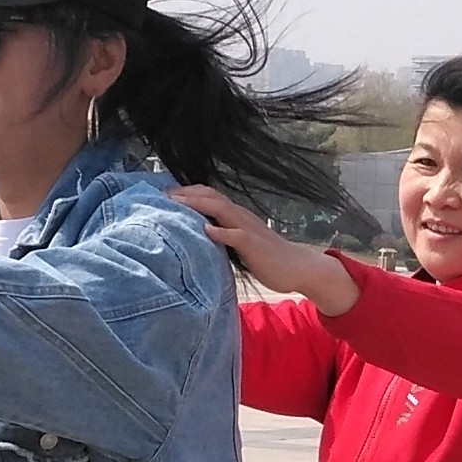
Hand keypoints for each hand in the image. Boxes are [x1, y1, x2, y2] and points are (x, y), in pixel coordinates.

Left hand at [171, 185, 353, 315]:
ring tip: (176, 204)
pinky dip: (221, 231)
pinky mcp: (255, 244)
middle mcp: (241, 217)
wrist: (299, 267)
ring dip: (197, 205)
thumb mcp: (240, 244)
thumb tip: (201, 237)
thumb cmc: (268, 258)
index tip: (166, 194)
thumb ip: (223, 237)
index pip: (210, 196)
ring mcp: (248, 229)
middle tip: (162, 194)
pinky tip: (206, 230)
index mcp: (237, 216)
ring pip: (221, 209)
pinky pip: (237, 235)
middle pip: (211, 197)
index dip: (188, 193)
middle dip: (186, 194)